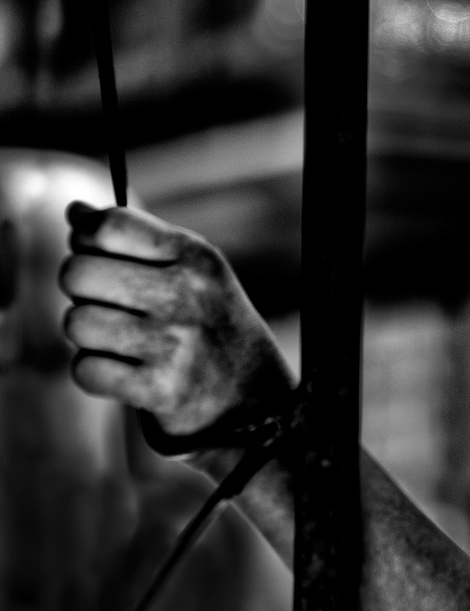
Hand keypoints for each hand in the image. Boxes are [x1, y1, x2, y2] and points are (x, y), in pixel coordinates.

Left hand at [59, 201, 295, 439]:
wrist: (255, 399)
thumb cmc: (211, 326)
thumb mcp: (194, 272)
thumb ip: (137, 239)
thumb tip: (75, 212)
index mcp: (196, 258)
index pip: (109, 226)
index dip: (85, 241)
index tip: (97, 257)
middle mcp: (188, 294)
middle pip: (78, 273)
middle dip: (84, 293)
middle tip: (112, 308)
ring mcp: (175, 343)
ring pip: (77, 322)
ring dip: (90, 338)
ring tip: (122, 344)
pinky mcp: (161, 389)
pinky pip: (86, 371)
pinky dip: (97, 375)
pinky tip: (126, 373)